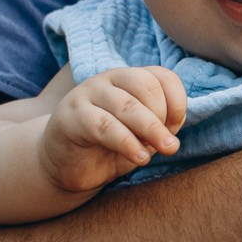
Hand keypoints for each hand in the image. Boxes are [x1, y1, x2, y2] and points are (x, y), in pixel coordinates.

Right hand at [39, 67, 187, 192]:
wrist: (65, 165)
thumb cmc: (109, 147)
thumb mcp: (141, 136)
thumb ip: (160, 127)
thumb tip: (174, 128)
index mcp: (129, 79)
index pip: (161, 76)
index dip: (176, 101)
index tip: (175, 127)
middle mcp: (109, 80)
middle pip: (146, 86)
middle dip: (162, 118)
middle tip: (169, 146)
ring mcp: (88, 94)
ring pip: (127, 105)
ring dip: (151, 130)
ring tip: (164, 151)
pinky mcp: (72, 116)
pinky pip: (105, 126)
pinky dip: (128, 143)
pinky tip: (140, 158)